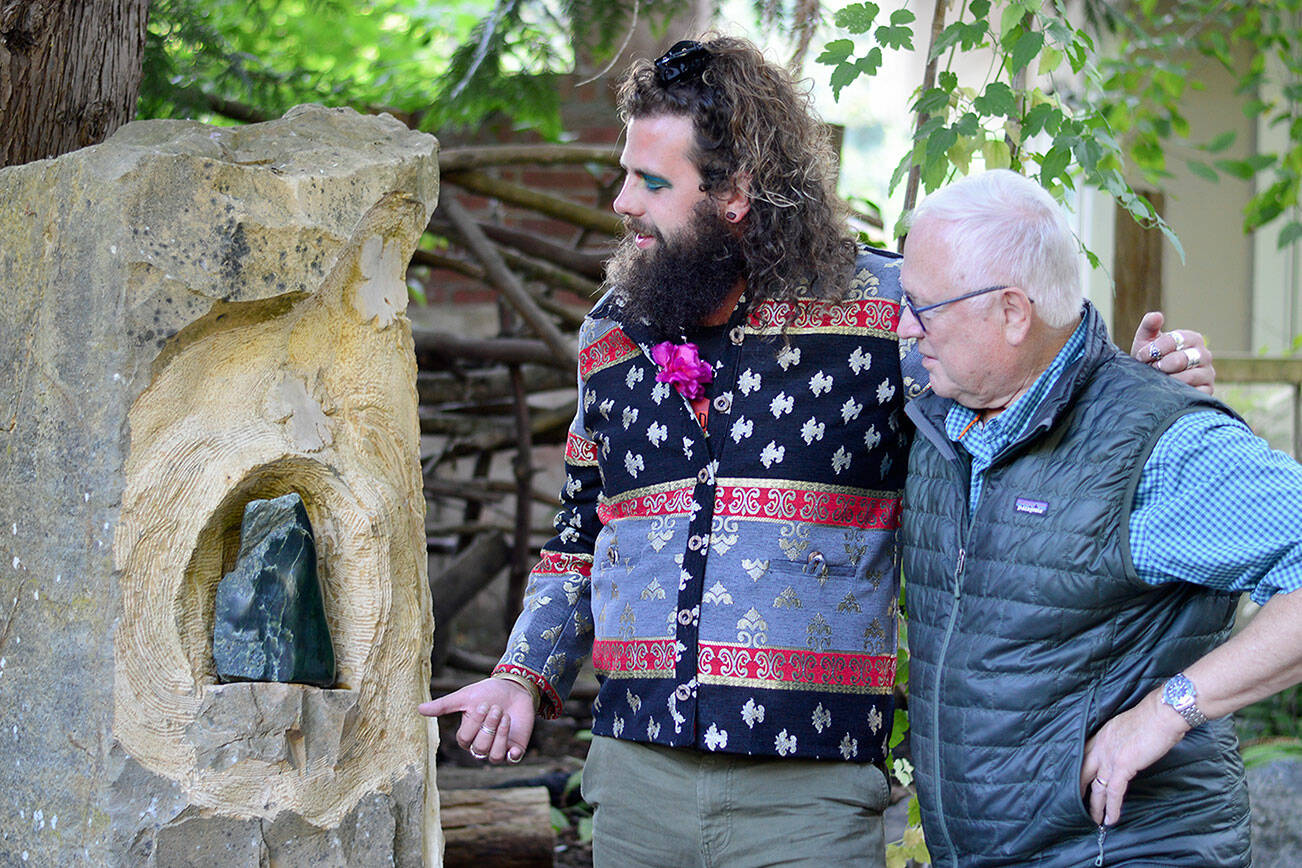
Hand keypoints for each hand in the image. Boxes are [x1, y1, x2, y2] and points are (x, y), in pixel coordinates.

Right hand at [418, 677, 535, 763]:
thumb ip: (444, 706)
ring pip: (494, 756)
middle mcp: (481, 746)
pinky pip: (513, 759)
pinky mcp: (516, 749)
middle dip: (489, 726)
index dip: (475, 723)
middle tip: (496, 708)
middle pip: (480, 748)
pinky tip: (513, 744)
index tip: (483, 704)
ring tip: (505, 716)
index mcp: (467, 736)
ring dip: (500, 734)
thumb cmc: (487, 693)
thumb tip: (419, 709)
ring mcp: (498, 749)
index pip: (465, 739)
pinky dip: (513, 754)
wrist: (513, 688)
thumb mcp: (465, 697)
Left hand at [1079, 690, 1188, 824]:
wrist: (1163, 713)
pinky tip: (1110, 819)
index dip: (1079, 770)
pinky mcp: (1123, 766)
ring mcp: (1110, 756)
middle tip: (1075, 804)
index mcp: (1102, 734)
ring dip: (1096, 805)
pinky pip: (1114, 792)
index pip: (1083, 755)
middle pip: (1082, 772)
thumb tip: (1128, 750)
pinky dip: (1112, 808)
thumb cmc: (1154, 718)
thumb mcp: (1129, 727)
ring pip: (1097, 786)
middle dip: (1079, 790)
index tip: (1077, 781)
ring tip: (1095, 820)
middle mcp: (1101, 745)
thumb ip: (1122, 740)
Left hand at [1130, 311, 1214, 393]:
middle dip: (1161, 365)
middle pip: (1182, 359)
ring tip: (1159, 380)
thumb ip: (1149, 326)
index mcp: (1192, 338)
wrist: (1151, 381)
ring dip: (1168, 380)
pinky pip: (1195, 392)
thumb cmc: (1150, 358)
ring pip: (1188, 377)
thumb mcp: (1146, 341)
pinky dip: (1180, 393)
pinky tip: (1170, 392)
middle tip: (1152, 369)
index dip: (1155, 349)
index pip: (1175, 340)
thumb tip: (1157, 316)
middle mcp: (1204, 354)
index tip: (1141, 356)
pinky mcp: (1207, 391)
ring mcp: (1208, 373)